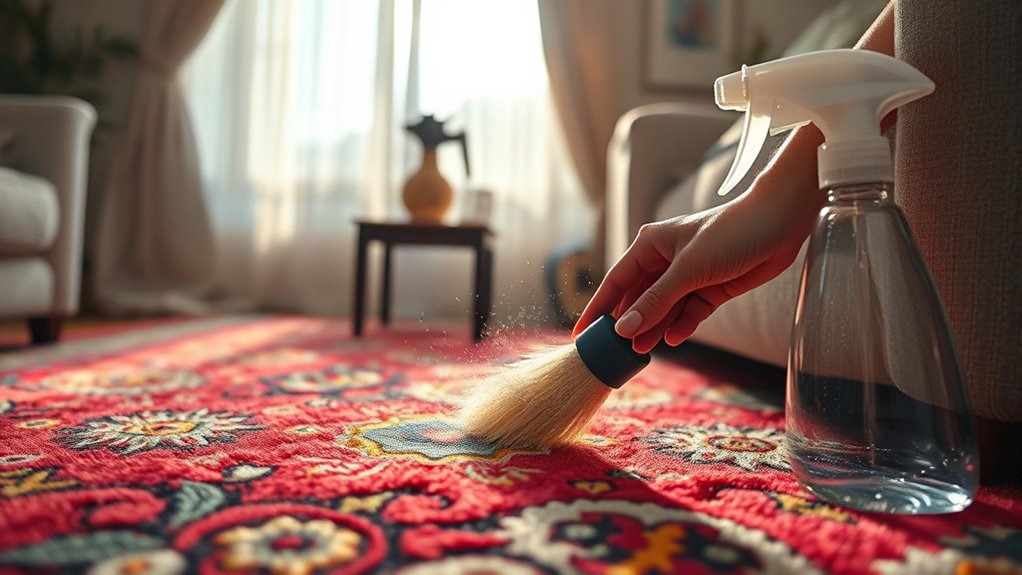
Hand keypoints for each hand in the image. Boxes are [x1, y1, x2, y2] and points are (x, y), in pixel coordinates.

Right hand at [573, 130, 822, 353]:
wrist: (780, 224)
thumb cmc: (731, 233)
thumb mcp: (688, 270)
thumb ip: (655, 301)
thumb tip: (625, 329)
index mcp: (650, 246)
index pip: (616, 281)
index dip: (598, 308)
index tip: (581, 333)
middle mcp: (665, 261)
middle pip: (638, 299)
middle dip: (629, 324)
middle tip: (615, 353)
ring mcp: (688, 276)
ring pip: (662, 309)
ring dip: (653, 329)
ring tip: (642, 353)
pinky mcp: (710, 288)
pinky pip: (687, 312)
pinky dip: (680, 325)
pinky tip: (673, 338)